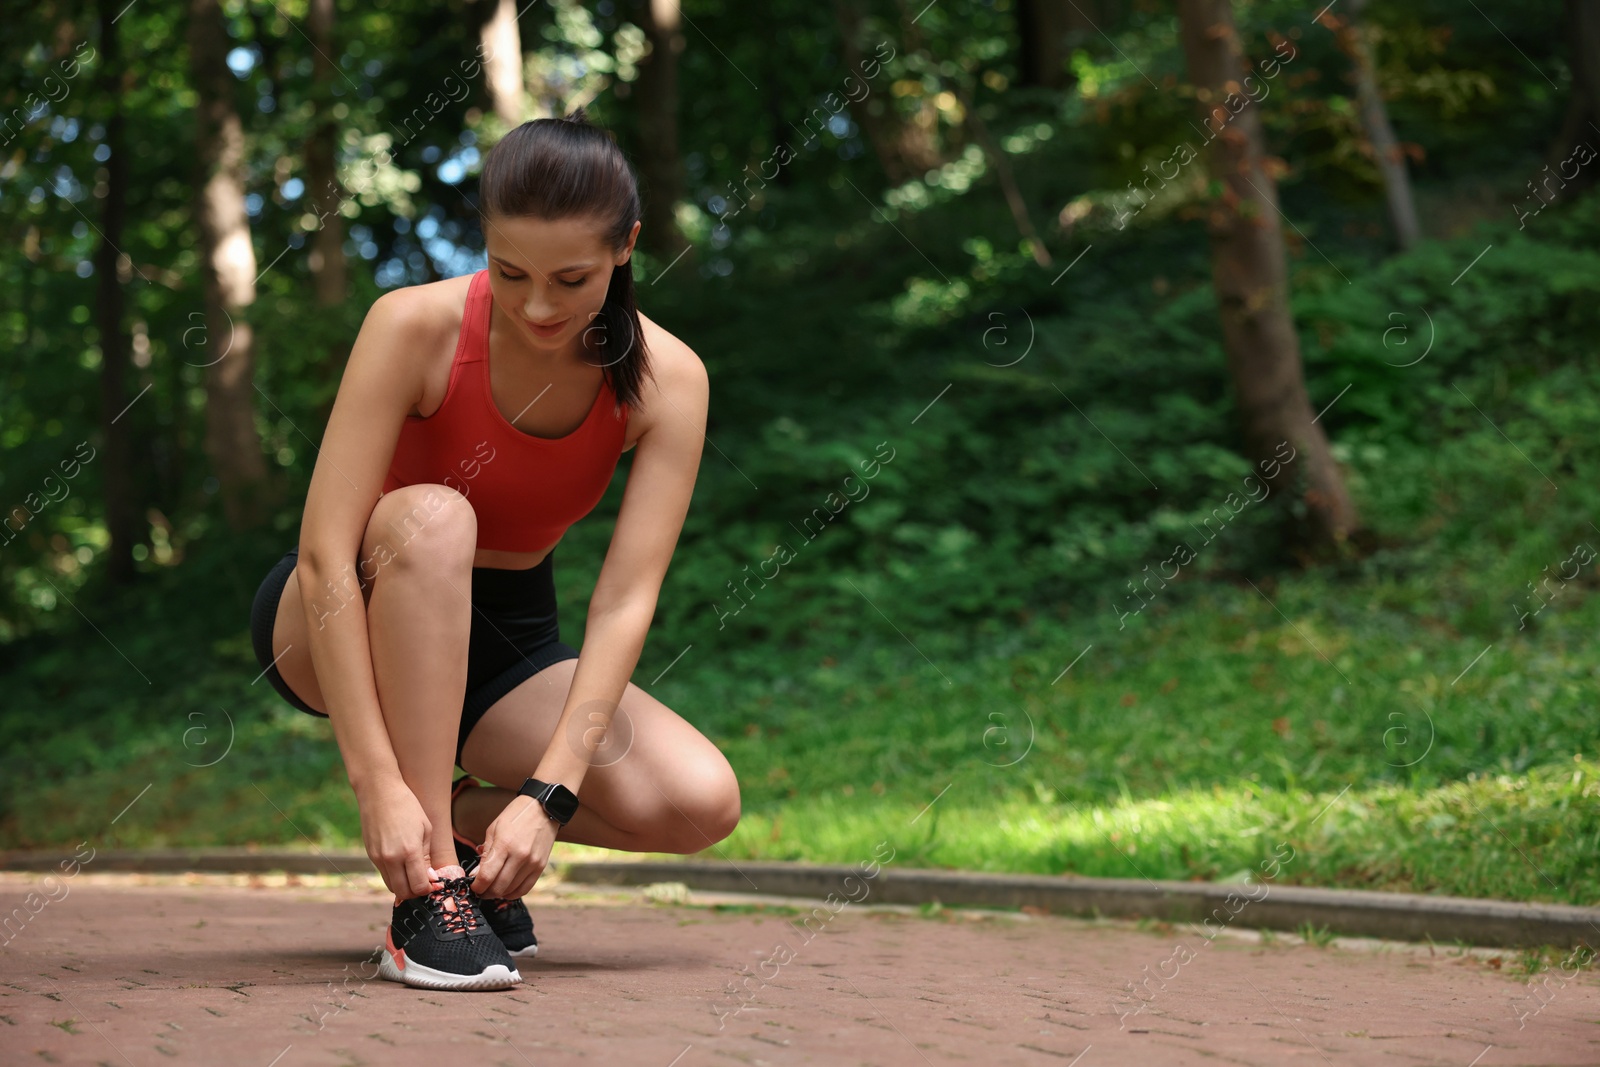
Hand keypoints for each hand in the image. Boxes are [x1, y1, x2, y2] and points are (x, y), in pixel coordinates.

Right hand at [356, 778, 433, 898]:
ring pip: (392, 887)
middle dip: (416, 892)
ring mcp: (378, 858)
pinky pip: (384, 875)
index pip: (419, 886)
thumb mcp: (426, 829)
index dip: (429, 889)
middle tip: (425, 883)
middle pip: (404, 892)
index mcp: (409, 851)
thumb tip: (429, 877)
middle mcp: (391, 859)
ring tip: (414, 875)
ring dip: (404, 887)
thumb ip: (427, 856)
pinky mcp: (370, 856)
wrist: (379, 792)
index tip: (434, 883)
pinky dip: (394, 877)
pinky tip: (402, 868)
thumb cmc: (408, 806)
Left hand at [471, 795, 558, 899]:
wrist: (544, 808)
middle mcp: (520, 856)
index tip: (473, 887)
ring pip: (511, 890)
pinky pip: (525, 888)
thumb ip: (485, 853)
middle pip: (498, 887)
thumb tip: (476, 875)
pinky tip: (506, 889)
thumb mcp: (494, 829)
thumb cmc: (515, 816)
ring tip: (492, 888)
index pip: (487, 876)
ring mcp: (532, 863)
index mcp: (504, 844)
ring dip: (498, 893)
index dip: (477, 887)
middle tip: (481, 890)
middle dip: (485, 892)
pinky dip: (513, 893)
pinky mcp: (540, 866)